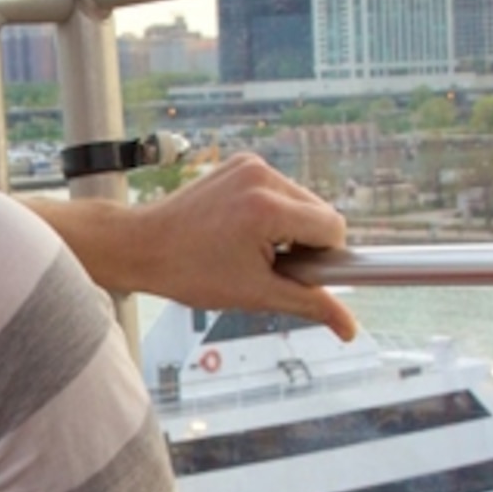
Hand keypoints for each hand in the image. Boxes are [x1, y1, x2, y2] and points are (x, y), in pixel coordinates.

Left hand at [124, 153, 356, 338]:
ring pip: (301, 201)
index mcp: (267, 207)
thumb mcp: (256, 294)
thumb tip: (350, 328)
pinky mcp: (241, 162)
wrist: (141, 246)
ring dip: (289, 228)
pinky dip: (272, 212)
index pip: (332, 227)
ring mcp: (250, 164)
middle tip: (267, 265)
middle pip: (319, 212)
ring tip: (250, 249)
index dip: (324, 258)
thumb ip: (309, 305)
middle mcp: (262, 176)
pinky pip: (279, 190)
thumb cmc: (190, 272)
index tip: (302, 274)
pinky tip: (243, 230)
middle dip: (305, 243)